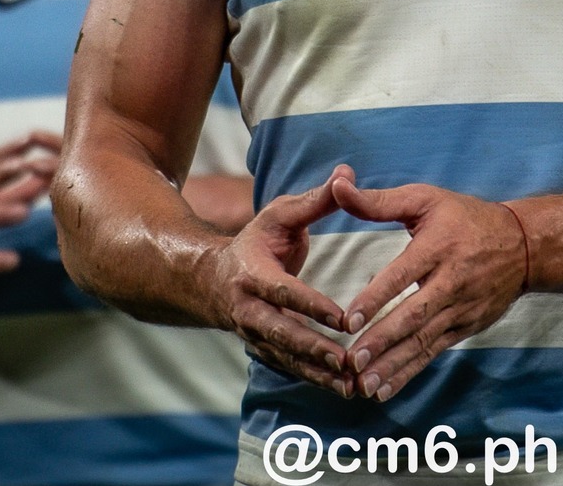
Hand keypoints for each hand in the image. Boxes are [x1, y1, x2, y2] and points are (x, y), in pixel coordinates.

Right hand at [205, 163, 353, 395]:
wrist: (211, 280)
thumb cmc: (256, 242)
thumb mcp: (280, 214)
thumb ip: (315, 200)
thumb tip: (346, 173)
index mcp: (252, 273)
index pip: (283, 292)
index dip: (311, 305)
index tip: (342, 317)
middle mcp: (249, 309)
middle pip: (282, 333)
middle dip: (313, 348)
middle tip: (345, 359)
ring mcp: (254, 335)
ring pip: (287, 358)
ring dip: (318, 373)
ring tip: (351, 384)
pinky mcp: (264, 351)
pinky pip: (290, 368)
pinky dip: (315, 380)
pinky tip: (344, 389)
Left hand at [334, 176, 527, 401]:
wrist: (523, 246)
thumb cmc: (466, 218)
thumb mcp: (425, 199)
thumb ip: (378, 200)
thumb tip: (338, 185)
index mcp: (439, 247)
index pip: (403, 274)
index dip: (376, 298)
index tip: (349, 319)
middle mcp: (451, 281)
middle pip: (414, 315)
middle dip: (383, 340)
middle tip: (352, 359)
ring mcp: (460, 309)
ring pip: (422, 340)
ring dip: (392, 364)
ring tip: (363, 383)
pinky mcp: (465, 328)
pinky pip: (433, 352)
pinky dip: (408, 372)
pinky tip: (384, 388)